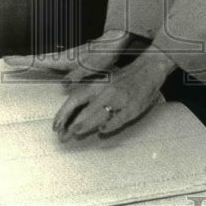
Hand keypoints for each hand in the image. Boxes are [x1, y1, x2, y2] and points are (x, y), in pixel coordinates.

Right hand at [3, 29, 130, 82]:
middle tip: (7, 60)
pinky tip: (43, 67)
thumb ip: (78, 75)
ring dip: (31, 62)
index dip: (23, 61)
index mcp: (64, 60)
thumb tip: (64, 84)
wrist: (115, 43)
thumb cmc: (104, 54)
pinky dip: (44, 64)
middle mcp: (63, 58)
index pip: (39, 60)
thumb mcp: (91, 67)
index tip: (8, 59)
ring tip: (19, 64)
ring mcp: (67, 59)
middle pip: (37, 59)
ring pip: (45, 61)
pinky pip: (54, 64)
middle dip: (22, 60)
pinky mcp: (73, 61)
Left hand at [52, 46, 174, 140]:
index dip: (64, 113)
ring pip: (100, 112)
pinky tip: (103, 130)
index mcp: (98, 85)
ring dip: (87, 123)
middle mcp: (106, 91)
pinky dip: (111, 123)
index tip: (56, 126)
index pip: (75, 99)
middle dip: (72, 123)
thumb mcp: (104, 82)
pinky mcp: (132, 107)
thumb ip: (90, 95)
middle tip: (63, 136)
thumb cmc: (124, 78)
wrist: (148, 69)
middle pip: (85, 108)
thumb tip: (74, 113)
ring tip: (77, 132)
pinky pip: (120, 117)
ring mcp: (119, 99)